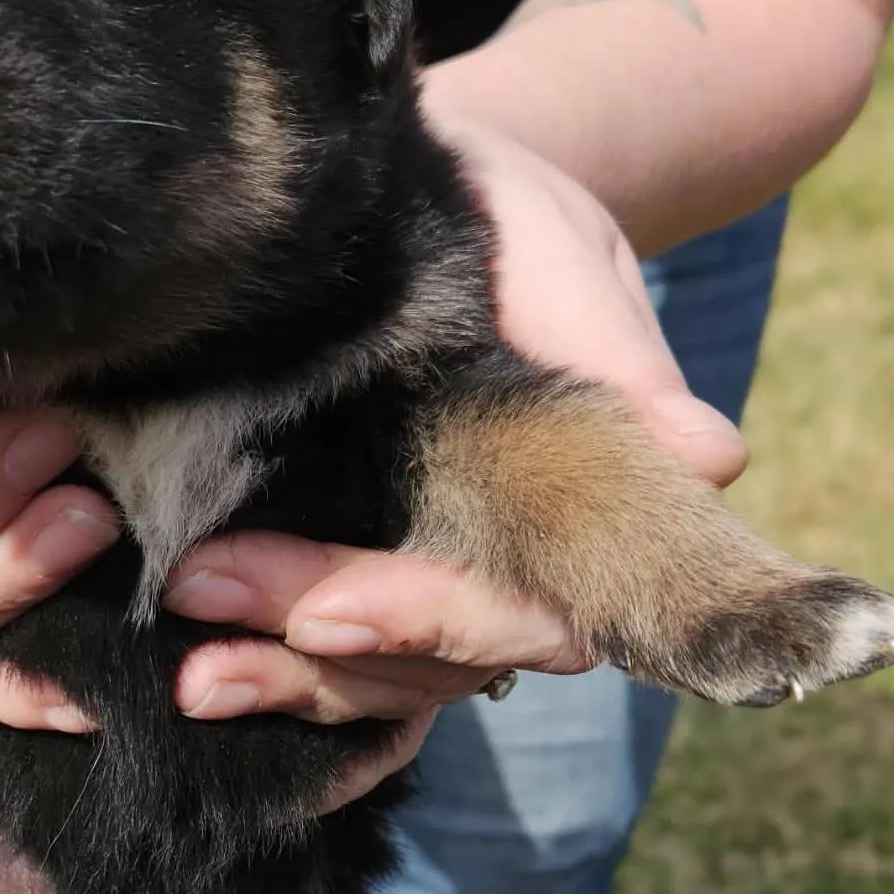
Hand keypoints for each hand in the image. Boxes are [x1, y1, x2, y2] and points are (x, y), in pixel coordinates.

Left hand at [0, 119, 750, 808]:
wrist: (423, 205)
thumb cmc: (504, 221)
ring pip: (369, 684)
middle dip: (314, 646)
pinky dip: (268, 686)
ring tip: (185, 669)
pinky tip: (191, 688)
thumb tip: (708, 461)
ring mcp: (420, 580)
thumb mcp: (557, 254)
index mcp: (566, 503)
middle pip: (425, 660)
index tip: (327, 612)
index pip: (519, 607)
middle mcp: (496, 567)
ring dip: (275, 675)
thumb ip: (608, 348)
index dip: (426, 619)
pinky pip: (321, 669)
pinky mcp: (346, 576)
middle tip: (200, 592)